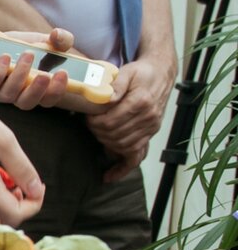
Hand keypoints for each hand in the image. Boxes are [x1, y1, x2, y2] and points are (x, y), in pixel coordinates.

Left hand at [0, 28, 76, 110]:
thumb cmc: (22, 47)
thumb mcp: (44, 41)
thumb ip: (60, 40)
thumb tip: (57, 35)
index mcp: (37, 88)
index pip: (49, 98)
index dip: (56, 91)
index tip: (63, 74)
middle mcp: (19, 94)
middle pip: (27, 103)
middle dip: (37, 90)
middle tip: (45, 75)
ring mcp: (1, 91)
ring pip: (9, 94)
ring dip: (19, 75)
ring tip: (28, 54)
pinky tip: (5, 57)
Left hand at [86, 57, 174, 181]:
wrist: (160, 74)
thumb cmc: (141, 73)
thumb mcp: (128, 72)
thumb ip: (116, 84)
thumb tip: (107, 97)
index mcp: (140, 102)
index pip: (109, 122)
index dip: (94, 122)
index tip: (89, 117)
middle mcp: (148, 118)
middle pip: (113, 135)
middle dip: (97, 132)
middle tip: (91, 124)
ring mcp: (150, 129)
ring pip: (121, 147)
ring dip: (105, 143)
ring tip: (98, 133)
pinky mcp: (149, 135)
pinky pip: (136, 158)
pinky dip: (121, 169)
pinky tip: (108, 177)